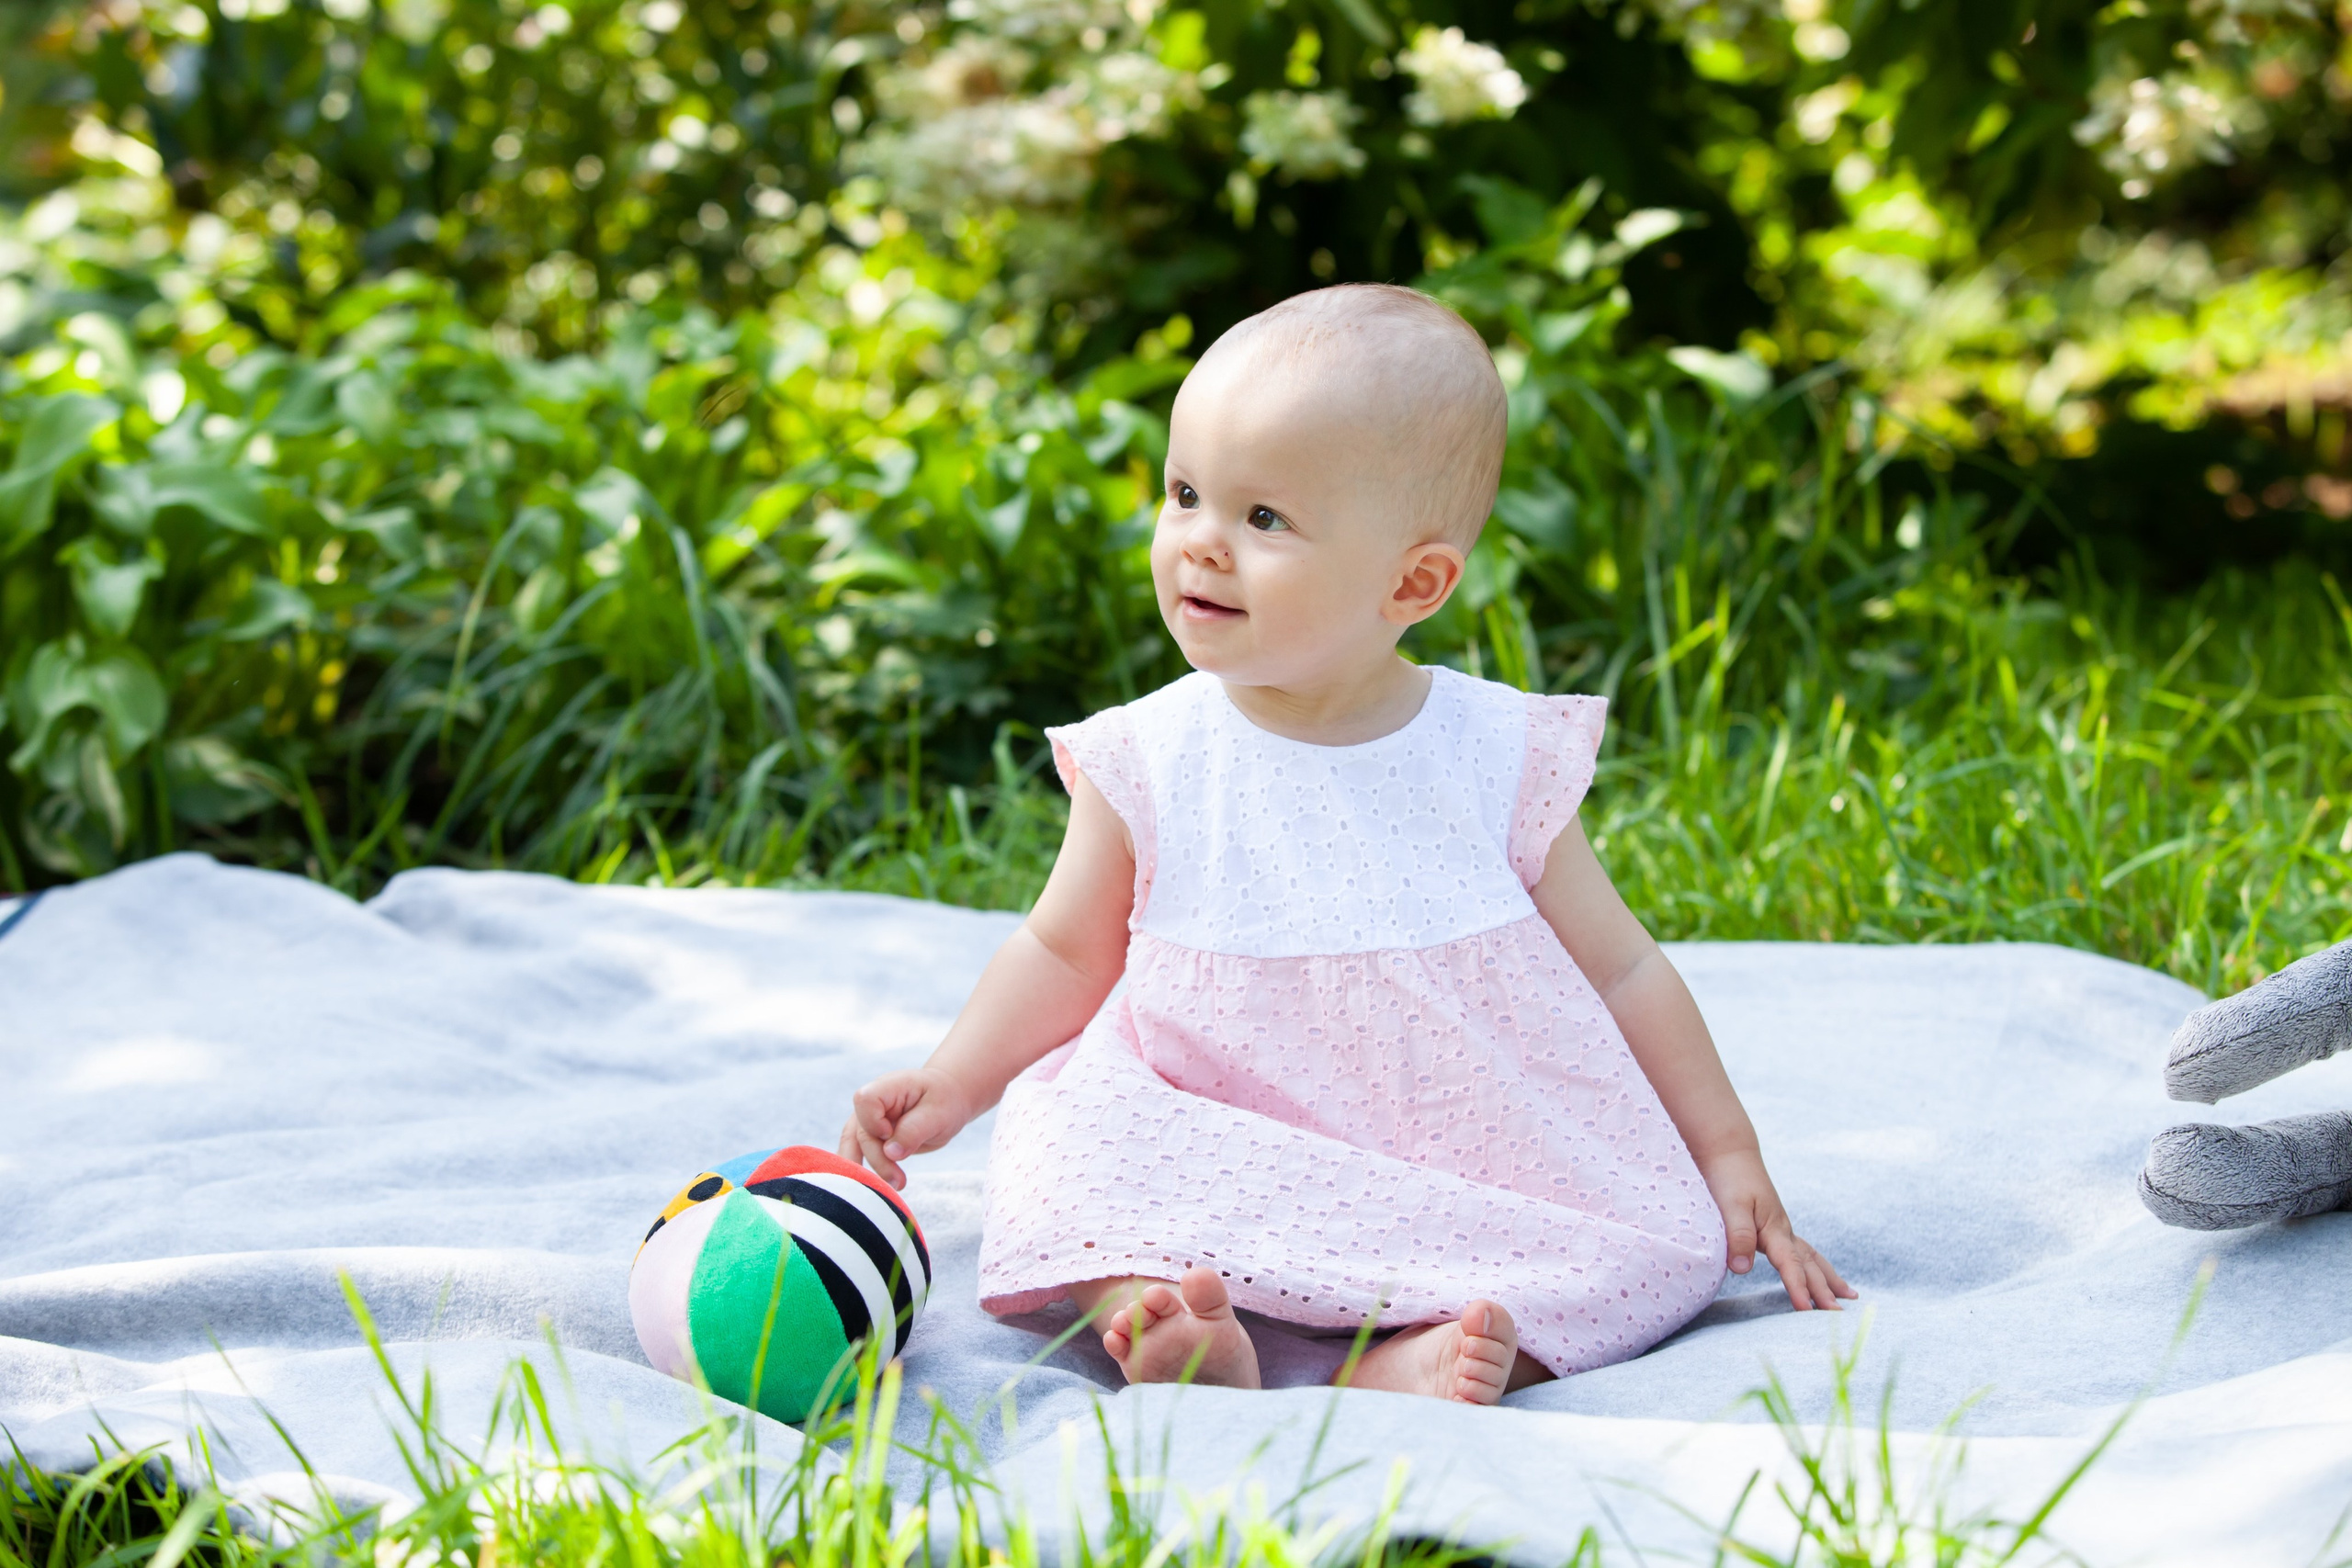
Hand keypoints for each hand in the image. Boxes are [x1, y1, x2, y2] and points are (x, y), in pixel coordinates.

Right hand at [838, 1067, 974, 1188]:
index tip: (891, 1135)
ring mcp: (870, 1118)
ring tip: (890, 1187)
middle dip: (879, 1159)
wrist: (948, 1100)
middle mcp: (874, 1101)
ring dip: (868, 1171)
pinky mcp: (872, 1134)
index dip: (873, 1122)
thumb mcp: (938, 1114)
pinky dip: (864, 1171)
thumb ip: (913, 1131)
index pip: (865, 1100)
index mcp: (890, 1086)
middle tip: (900, 1181)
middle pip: (862, 1132)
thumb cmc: (945, 1100)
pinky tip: (874, 1188)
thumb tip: (890, 1153)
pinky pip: (858, 1152)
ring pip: (855, 1145)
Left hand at [1698, 1147, 1855, 1311]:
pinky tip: (1818, 1273)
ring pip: (1811, 1258)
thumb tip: (1742, 1269)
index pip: (1790, 1265)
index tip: (1806, 1310)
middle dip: (1824, 1291)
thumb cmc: (1729, 1178)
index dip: (1798, 1288)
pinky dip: (1814, 1266)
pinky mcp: (1775, 1227)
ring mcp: (1782, 1229)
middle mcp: (1784, 1231)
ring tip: (1850, 1296)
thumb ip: (1737, 1236)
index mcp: (1774, 1229)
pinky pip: (1802, 1252)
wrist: (1730, 1154)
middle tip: (1838, 1314)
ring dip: (1828, 1278)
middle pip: (1809, 1265)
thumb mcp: (1730, 1206)